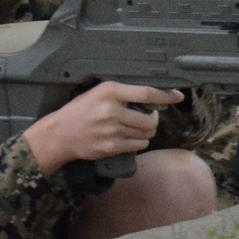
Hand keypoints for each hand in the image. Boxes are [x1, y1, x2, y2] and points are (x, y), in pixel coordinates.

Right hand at [25, 82, 181, 173]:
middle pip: (150, 119)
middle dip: (154, 120)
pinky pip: (137, 146)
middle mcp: (112, 110)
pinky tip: (130, 138)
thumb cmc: (80, 110)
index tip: (178, 96)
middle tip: (149, 117)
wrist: (60, 134)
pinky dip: (139, 143)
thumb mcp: (99, 92)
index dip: (166, 95)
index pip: (147, 93)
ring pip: (146, 134)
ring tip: (137, 128)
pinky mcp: (110, 147)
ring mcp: (112, 131)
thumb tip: (153, 96)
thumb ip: (123, 93)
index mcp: (110, 91)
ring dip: (147, 132)